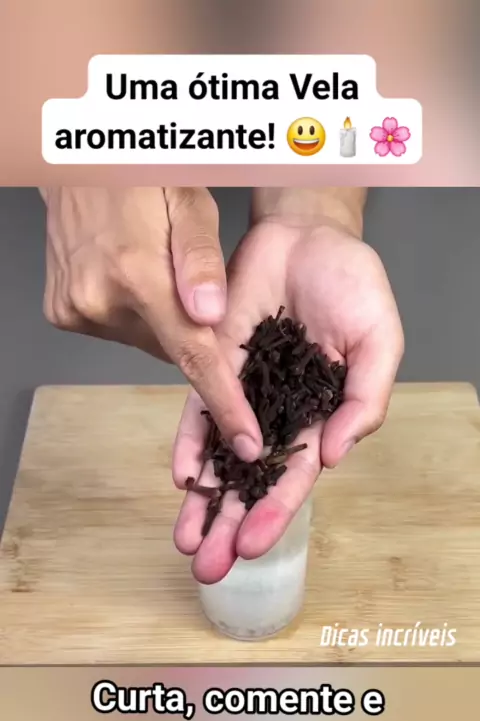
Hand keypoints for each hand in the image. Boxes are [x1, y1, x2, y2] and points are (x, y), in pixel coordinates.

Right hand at [41, 187, 261, 459]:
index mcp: (137, 275)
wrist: (76, 162)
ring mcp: (76, 308)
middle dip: (189, 330)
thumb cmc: (139, 174)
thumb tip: (211, 316)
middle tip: (191, 287)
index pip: (192, 357)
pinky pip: (117, 329)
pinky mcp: (62, 311)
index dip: (224, 403)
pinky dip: (133, 313)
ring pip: (144, 339)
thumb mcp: (189, 202)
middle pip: (169, 348)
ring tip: (154, 268)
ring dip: (160, 320)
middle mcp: (99, 300)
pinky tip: (131, 275)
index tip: (245, 440)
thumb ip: (202, 262)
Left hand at [173, 195, 403, 582]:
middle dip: (229, 523)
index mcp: (322, 416)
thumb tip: (335, 456)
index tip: (251, 547)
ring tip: (186, 542)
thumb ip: (365, 399)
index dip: (275, 512)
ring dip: (204, 501)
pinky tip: (182, 478)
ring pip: (220, 456)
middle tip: (207, 569)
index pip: (296, 475)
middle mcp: (279, 414)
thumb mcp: (378, 342)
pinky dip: (190, 444)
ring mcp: (243, 392)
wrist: (307, 236)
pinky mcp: (213, 365)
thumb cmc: (353, 287)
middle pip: (251, 480)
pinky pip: (197, 410)